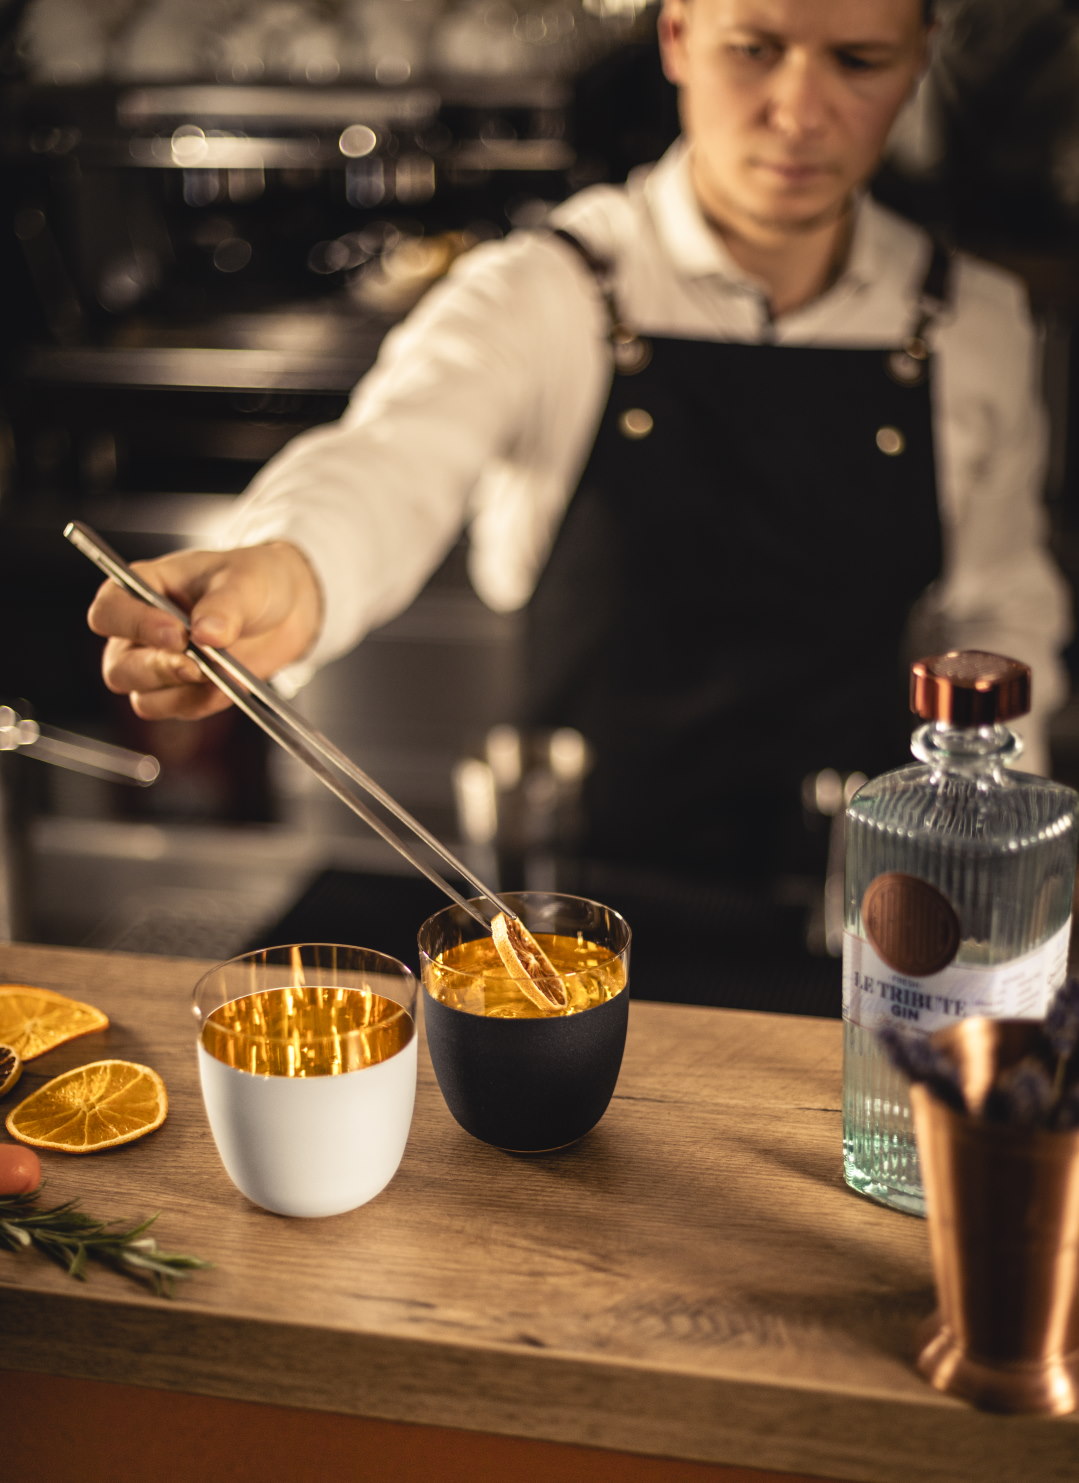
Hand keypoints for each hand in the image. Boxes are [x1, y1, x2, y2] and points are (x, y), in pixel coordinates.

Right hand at [87, 542, 322, 719]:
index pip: (109, 612)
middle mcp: (140, 632)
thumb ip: (225, 605)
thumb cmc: (254, 580)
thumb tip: (207, 633)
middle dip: (158, 671)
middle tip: (198, 664)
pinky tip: (230, 684)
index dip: (135, 626)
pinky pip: (181, 710)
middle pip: (119, 668)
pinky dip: (205, 702)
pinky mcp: (184, 693)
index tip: (177, 633)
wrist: (287, 609)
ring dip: (182, 693)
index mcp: (142, 587)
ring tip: (222, 672)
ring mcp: (159, 667)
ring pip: (144, 699)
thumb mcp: (246, 580)